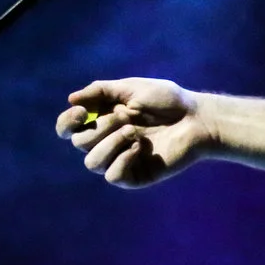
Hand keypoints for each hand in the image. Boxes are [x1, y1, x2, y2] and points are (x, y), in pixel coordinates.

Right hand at [56, 78, 216, 186]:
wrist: (197, 118)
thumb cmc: (168, 101)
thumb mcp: (132, 87)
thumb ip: (100, 91)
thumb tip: (71, 99)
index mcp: (102, 120)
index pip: (68, 129)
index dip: (67, 122)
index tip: (83, 112)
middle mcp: (107, 141)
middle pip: (79, 143)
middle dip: (100, 127)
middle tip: (127, 116)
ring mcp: (120, 160)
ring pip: (91, 163)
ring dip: (110, 144)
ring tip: (134, 132)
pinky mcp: (135, 175)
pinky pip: (113, 177)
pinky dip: (122, 160)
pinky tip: (141, 148)